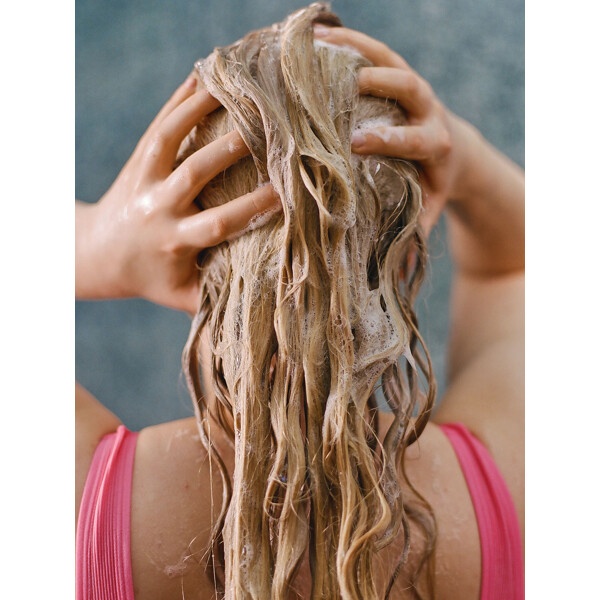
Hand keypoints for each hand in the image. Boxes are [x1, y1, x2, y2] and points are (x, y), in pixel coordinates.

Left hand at [76, 74, 280, 312]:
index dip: (250, 209)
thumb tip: (263, 317)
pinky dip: (180, 99)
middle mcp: (157, 207)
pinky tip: (204, 75)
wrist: (97, 253)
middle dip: (229, 150)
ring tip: (235, 86)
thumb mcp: (181, 297)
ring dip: (200, 109)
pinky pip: (158, 125)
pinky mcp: (137, 159)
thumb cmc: (150, 278)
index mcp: (174, 241)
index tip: (284, 193)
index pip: (217, 223)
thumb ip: (216, 302)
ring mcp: (144, 178)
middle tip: (266, 128)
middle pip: (193, 173)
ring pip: (170, 138)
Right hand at [313, 25, 477, 235]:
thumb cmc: (430, 185)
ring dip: (356, 50)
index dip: (387, 140)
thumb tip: (391, 277)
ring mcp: (414, 87)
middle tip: (342, 85)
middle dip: (377, 86)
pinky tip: (316, 37)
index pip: (412, 140)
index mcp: (434, 146)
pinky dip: (349, 41)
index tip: (356, 143)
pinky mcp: (401, 72)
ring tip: (315, 44)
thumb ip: (410, 233)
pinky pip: (376, 50)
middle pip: (408, 88)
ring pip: (390, 60)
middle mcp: (428, 110)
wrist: (453, 152)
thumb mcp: (425, 210)